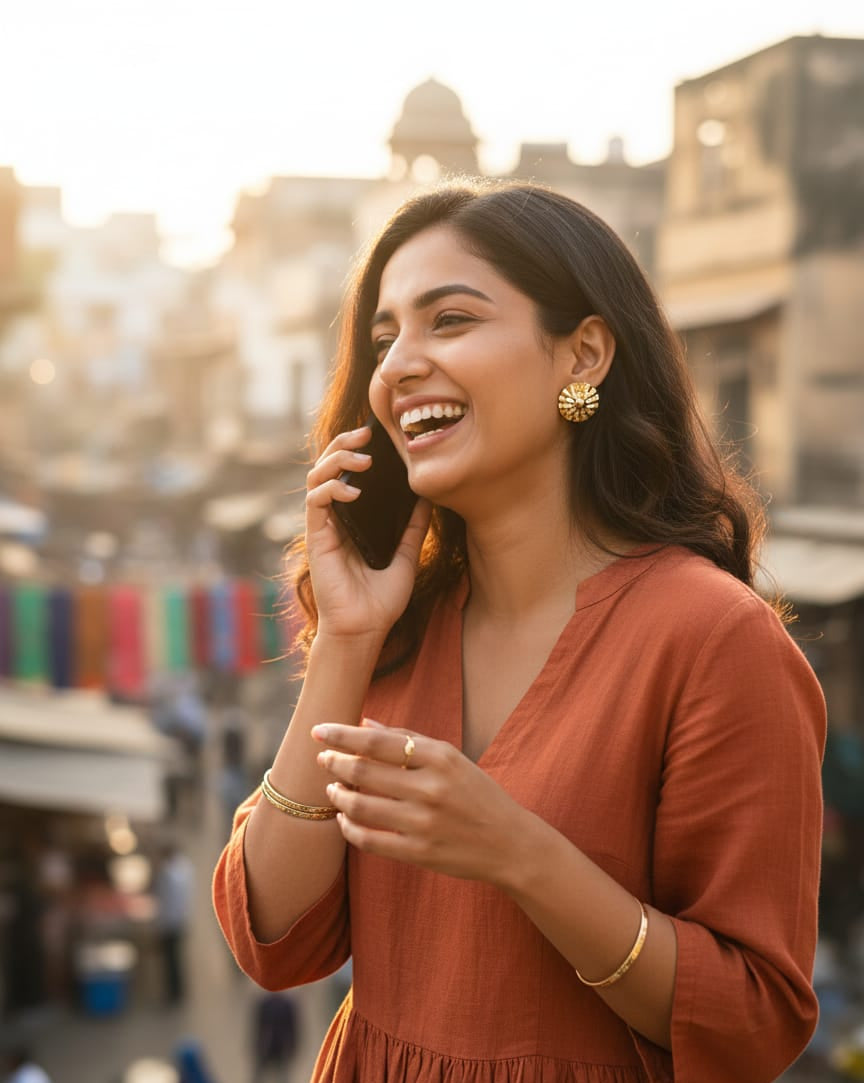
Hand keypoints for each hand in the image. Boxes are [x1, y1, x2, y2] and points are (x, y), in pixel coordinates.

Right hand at [304, 427, 430, 639]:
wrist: (365, 628)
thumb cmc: (382, 599)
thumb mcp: (407, 555)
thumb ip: (414, 526)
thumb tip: (428, 496)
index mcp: (354, 518)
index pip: (349, 472)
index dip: (358, 449)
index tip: (379, 435)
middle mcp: (336, 517)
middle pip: (328, 465)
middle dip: (343, 443)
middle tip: (366, 433)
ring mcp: (324, 526)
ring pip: (317, 477)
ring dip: (336, 460)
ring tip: (361, 458)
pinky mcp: (316, 537)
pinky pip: (315, 502)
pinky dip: (331, 488)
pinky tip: (352, 491)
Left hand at [312, 719, 532, 886]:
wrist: (509, 843)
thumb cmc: (476, 794)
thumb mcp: (450, 758)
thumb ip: (407, 738)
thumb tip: (364, 722)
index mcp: (439, 757)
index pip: (377, 741)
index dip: (342, 735)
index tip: (319, 731)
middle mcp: (430, 788)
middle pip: (363, 771)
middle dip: (334, 764)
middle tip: (322, 760)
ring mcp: (423, 822)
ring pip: (360, 806)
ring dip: (338, 795)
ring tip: (332, 789)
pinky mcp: (418, 853)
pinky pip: (369, 840)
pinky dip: (349, 828)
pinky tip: (344, 818)